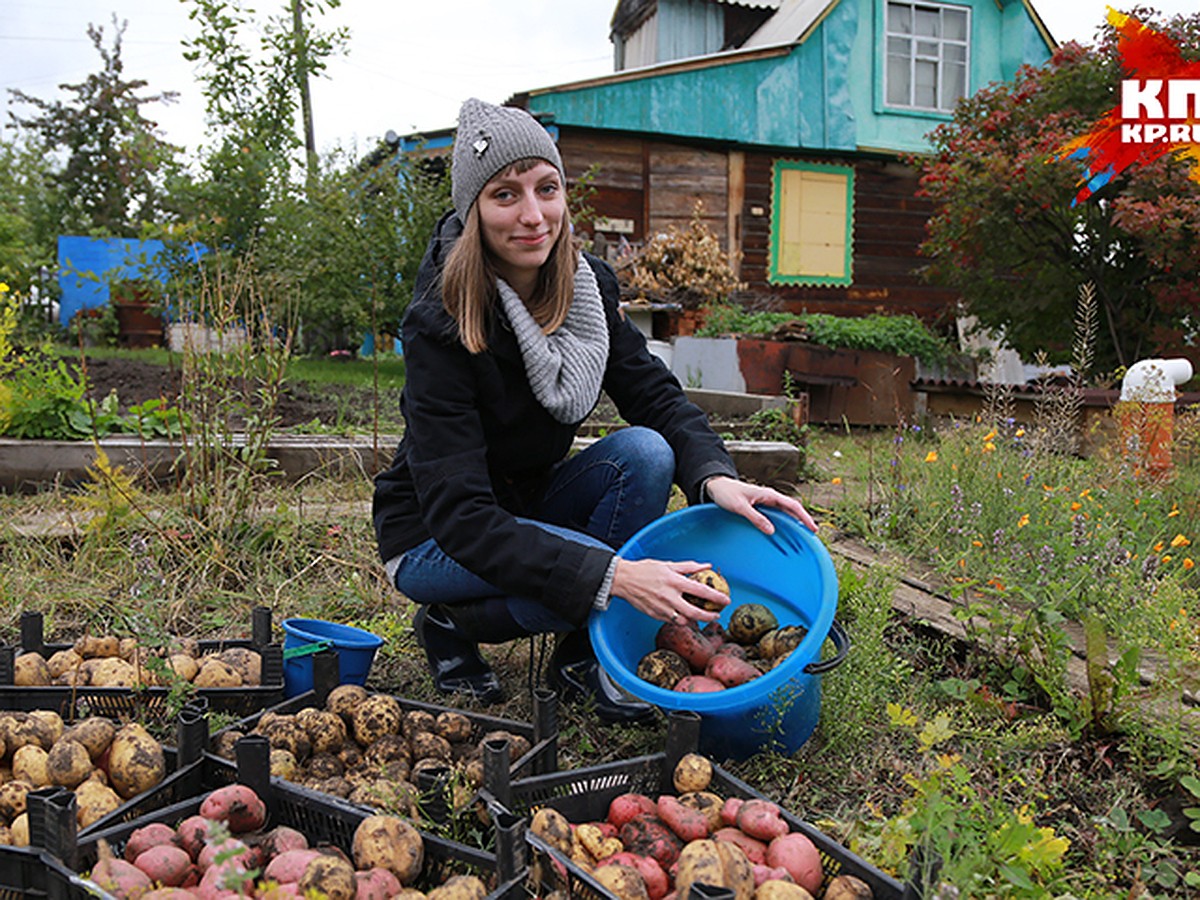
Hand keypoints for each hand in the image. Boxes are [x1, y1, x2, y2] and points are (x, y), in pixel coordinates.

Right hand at [610, 558, 728, 623]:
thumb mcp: (668, 564)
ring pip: (684, 620)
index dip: (716, 597)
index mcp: (674, 581)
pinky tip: (684, 615)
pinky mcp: (655, 615)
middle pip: (695, 612)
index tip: (726, 600)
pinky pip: (672, 621)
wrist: (623, 580)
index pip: (701, 590)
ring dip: (695, 620)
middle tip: (717, 615)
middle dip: (709, 616)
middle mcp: (669, 596)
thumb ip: (689, 567)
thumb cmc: (646, 570)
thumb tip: (707, 566)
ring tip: (701, 616)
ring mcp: (662, 608)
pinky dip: (680, 619)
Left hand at [704, 476, 817, 533]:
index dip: (804, 517)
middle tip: (812, 533)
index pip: (792, 505)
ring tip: (803, 533)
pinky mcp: (760, 506)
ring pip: (785, 512)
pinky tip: (785, 530)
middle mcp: (770, 497)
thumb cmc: (727, 494)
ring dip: (794, 521)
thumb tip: (772, 530)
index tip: (812, 527)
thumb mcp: (740, 507)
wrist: (716, 487)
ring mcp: (766, 502)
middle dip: (803, 519)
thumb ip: (756, 518)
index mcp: (768, 494)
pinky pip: (776, 514)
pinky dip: (784, 521)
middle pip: (792, 509)